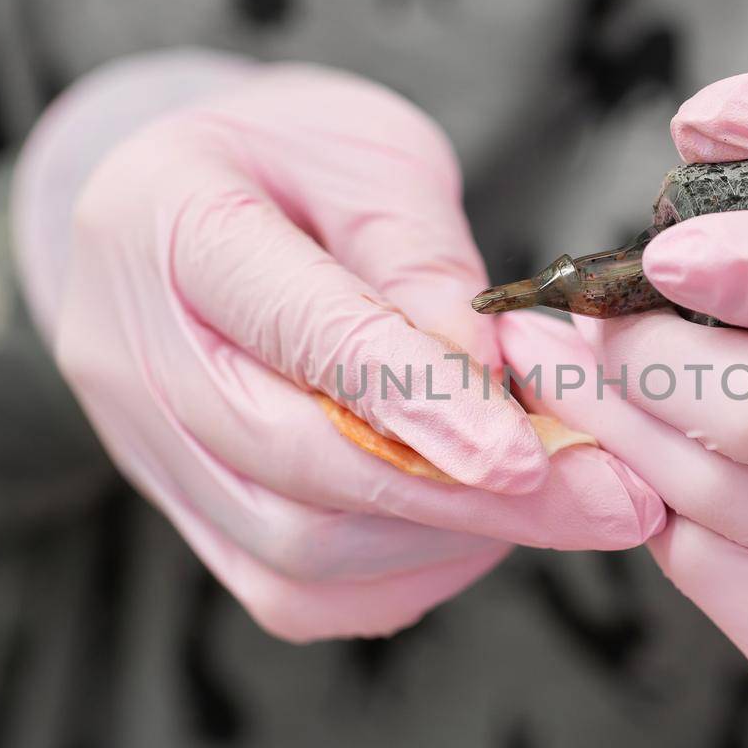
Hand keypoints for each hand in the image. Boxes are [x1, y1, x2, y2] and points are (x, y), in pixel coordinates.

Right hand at [16, 55, 662, 641]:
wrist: (186, 205)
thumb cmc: (295, 160)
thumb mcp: (371, 156)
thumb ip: (423, 261)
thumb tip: (497, 383)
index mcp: (169, 217)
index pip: (301, 332)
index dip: (420, 402)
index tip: (531, 455)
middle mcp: (132, 351)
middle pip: (299, 464)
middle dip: (470, 496)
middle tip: (615, 501)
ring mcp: (145, 448)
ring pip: (297, 550)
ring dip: (450, 537)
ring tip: (565, 499)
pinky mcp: (186, 513)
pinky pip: (295, 590)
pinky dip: (406, 572)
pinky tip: (483, 526)